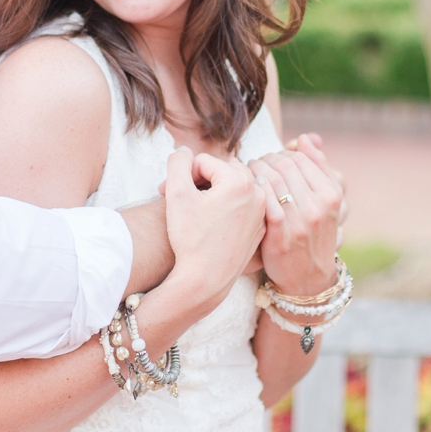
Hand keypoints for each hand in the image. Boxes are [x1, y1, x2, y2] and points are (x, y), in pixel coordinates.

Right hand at [163, 147, 266, 305]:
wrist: (205, 280)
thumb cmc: (190, 238)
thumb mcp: (176, 194)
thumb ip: (178, 163)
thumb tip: (184, 150)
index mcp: (239, 180)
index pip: (203, 161)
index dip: (182, 175)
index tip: (168, 194)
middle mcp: (258, 193)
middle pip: (221, 172)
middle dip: (200, 181)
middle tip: (182, 201)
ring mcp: (262, 211)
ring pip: (233, 188)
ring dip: (214, 193)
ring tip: (197, 211)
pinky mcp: (261, 228)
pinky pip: (243, 207)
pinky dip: (228, 209)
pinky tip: (212, 225)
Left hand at [249, 134, 342, 297]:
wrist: (308, 280)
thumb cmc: (312, 235)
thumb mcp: (325, 202)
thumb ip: (317, 168)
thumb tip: (307, 137)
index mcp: (332, 193)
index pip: (299, 157)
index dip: (279, 154)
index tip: (269, 161)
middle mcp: (319, 204)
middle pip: (283, 164)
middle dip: (264, 160)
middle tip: (253, 167)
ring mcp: (301, 219)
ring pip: (270, 177)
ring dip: (253, 172)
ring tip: (246, 177)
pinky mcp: (281, 232)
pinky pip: (262, 197)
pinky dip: (251, 189)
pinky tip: (245, 192)